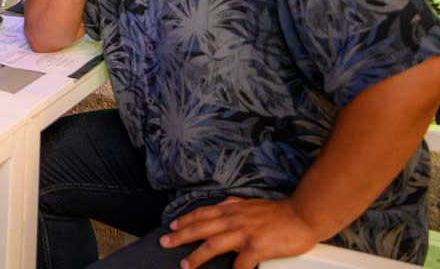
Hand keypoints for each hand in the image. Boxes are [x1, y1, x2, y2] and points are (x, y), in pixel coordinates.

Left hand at [162, 197, 319, 268]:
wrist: (302, 214)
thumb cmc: (279, 212)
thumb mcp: (251, 203)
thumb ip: (235, 205)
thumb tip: (224, 205)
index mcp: (232, 210)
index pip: (202, 213)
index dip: (186, 219)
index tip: (172, 225)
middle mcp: (233, 220)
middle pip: (201, 228)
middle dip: (180, 236)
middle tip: (164, 242)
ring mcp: (244, 234)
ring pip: (213, 245)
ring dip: (197, 256)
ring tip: (185, 265)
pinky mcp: (256, 248)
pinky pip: (240, 264)